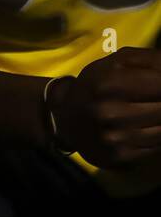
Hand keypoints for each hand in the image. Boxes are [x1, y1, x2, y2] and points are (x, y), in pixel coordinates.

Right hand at [49, 48, 160, 167]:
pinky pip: (156, 146)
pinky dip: (157, 136)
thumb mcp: (116, 62)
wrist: (66, 120)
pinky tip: (149, 127)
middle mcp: (108, 112)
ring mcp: (114, 136)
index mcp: (107, 83)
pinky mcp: (120, 156)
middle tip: (156, 99)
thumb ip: (151, 60)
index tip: (159, 84)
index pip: (160, 82)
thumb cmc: (96, 85)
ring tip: (151, 111)